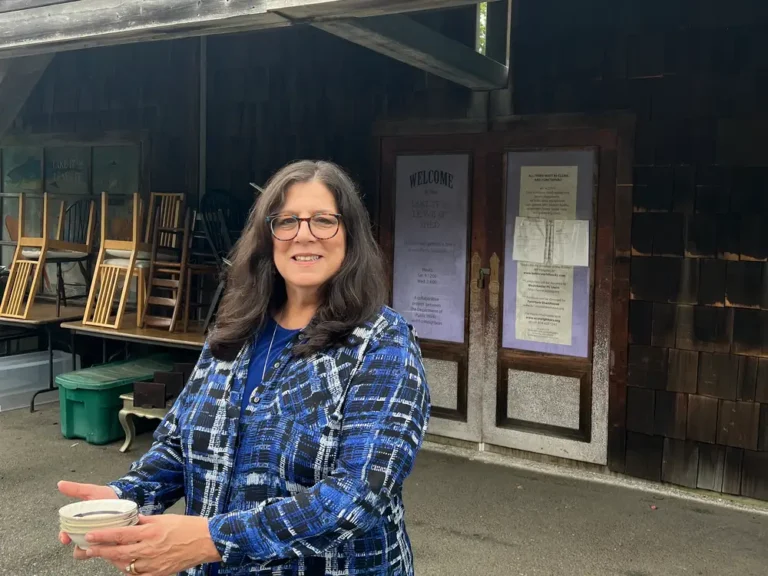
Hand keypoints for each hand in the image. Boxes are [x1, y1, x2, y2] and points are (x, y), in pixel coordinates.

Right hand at [58, 480, 118, 559]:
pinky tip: (110, 545)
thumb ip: (76, 489)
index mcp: (80, 525)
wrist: (126, 499)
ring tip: (98, 544)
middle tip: (83, 544)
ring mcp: (100, 540)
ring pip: (91, 552)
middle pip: (78, 547)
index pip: (67, 534)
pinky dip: (106, 551)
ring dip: (92, 551)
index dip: (64, 536)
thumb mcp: (92, 492)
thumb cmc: (107, 497)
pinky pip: (107, 553)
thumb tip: (60, 484)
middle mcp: (89, 534)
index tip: (65, 538)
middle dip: (78, 548)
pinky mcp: (112, 544)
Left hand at [83, 514, 221, 575]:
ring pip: (125, 566)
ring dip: (113, 561)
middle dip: (100, 551)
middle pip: (118, 553)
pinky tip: (125, 566)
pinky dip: (129, 571)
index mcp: (151, 532)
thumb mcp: (164, 518)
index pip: (121, 534)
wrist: (206, 541)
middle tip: (87, 549)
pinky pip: (138, 575)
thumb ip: (145, 520)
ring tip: (105, 556)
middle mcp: (149, 548)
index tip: (90, 535)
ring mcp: (153, 564)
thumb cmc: (188, 526)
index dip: (103, 535)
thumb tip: (130, 519)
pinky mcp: (159, 573)